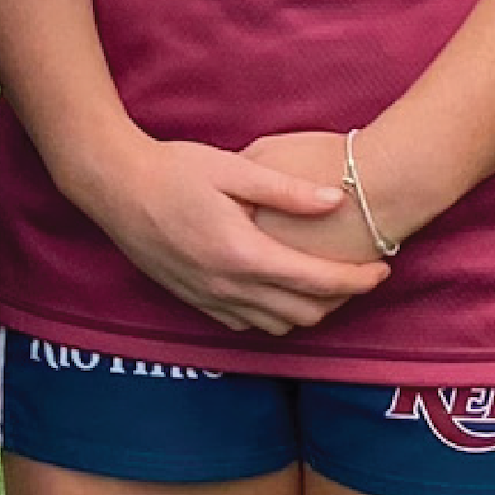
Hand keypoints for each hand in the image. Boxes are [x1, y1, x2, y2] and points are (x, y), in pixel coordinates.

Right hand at [62, 131, 390, 335]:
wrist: (112, 185)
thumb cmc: (171, 169)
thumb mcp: (232, 169)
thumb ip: (287, 190)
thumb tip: (338, 198)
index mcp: (243, 252)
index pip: (318, 281)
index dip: (358, 280)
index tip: (383, 268)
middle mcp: (228, 285)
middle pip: (303, 313)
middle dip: (339, 300)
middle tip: (356, 273)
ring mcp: (208, 297)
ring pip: (275, 326)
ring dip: (305, 310)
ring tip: (321, 282)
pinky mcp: (192, 299)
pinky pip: (244, 324)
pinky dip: (270, 314)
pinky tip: (275, 288)